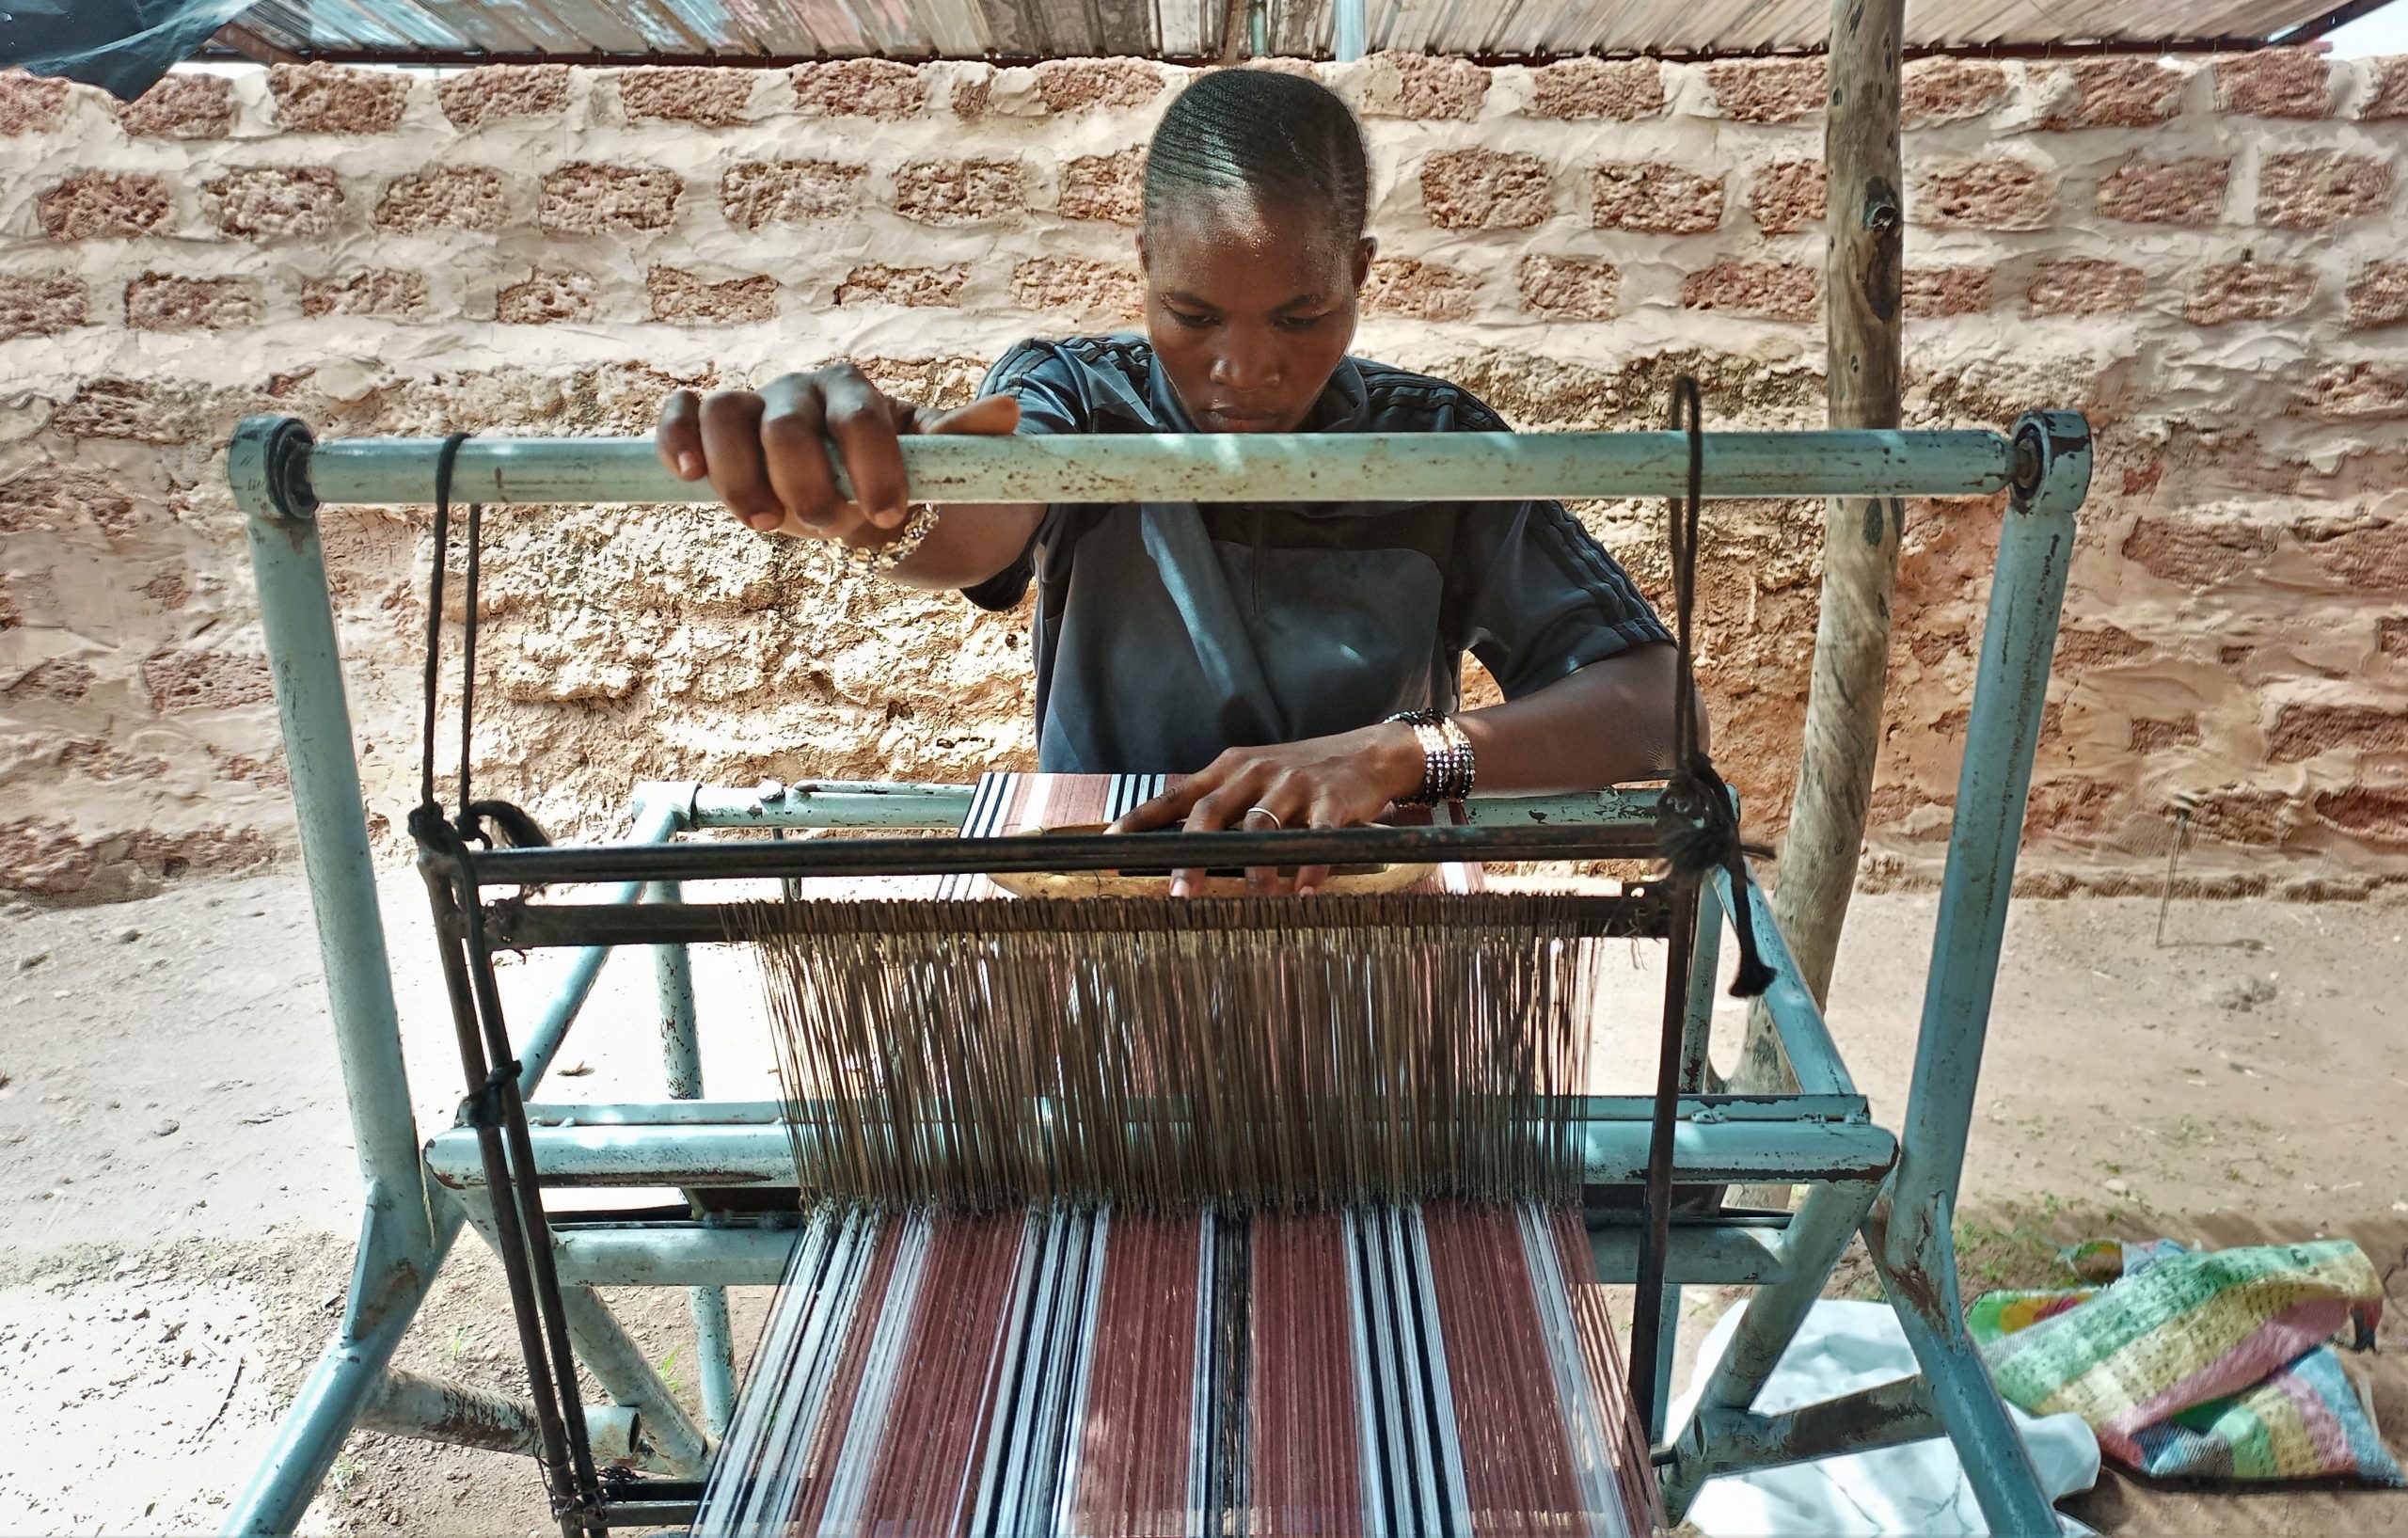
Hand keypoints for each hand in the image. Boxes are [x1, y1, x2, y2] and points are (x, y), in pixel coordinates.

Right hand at [654, 362, 1019, 544]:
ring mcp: (752, 408)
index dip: (870, 464)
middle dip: (806, 482)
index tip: (889, 513)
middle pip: (784, 422)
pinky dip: (676, 438)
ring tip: (769, 525)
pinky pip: (682, 414)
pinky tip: (689, 476)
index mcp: (856, 393)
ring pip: (724, 414)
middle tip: (833, 530)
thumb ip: (961, 441)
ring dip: (739, 474)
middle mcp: (799, 392)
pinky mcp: (714, 431)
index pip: (857, 417)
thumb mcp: (936, 465)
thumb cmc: (900, 477)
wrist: (860, 498)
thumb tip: (1008, 413)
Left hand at [1106, 723, 1425, 896]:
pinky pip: (1317, 838)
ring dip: (1255, 869)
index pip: (1174, 797)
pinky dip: (1310, 868)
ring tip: (1253, 903)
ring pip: (1263, 827)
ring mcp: (1292, 785)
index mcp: (1228, 770)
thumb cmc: (1301, 773)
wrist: (1368, 752)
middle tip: (1180, 895)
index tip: (1109, 847)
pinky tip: (1304, 895)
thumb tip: (1172, 848)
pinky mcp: (1331, 800)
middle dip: (1193, 856)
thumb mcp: (1253, 777)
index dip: (1140, 821)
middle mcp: (1254, 773)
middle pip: (1211, 813)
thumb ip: (1218, 805)